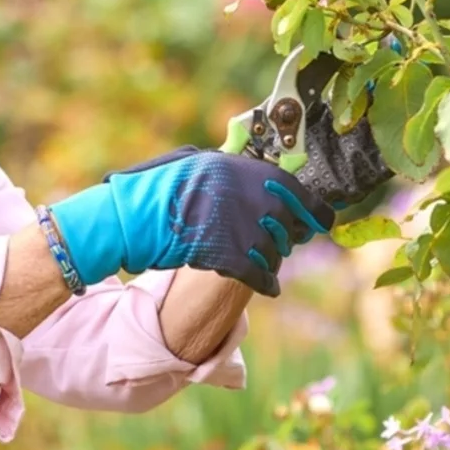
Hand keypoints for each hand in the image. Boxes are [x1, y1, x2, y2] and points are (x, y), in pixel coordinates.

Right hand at [47, 147, 335, 296]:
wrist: (127, 220)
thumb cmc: (156, 188)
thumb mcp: (194, 163)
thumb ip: (229, 167)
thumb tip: (263, 175)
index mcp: (240, 168)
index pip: (294, 189)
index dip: (314, 208)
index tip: (322, 219)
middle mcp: (246, 195)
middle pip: (289, 221)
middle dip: (291, 233)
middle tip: (287, 238)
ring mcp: (239, 227)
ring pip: (276, 249)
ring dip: (274, 257)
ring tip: (263, 258)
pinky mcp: (229, 258)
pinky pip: (262, 274)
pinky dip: (267, 282)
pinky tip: (268, 286)